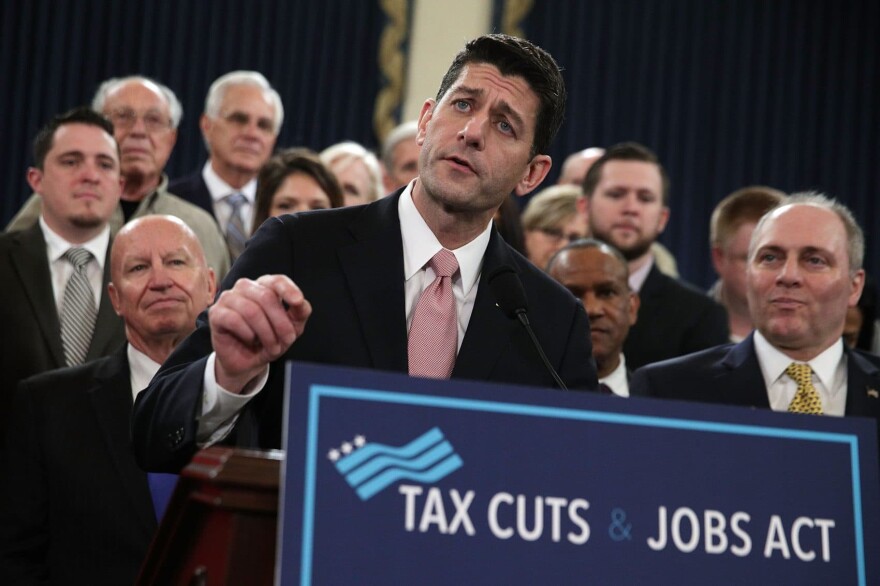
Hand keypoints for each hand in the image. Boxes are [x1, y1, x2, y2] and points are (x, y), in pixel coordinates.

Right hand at [208, 275, 311, 392]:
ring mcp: (228, 298)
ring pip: (251, 310)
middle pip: (266, 297)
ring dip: (265, 333)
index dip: (288, 289)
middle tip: (287, 340)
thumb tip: (301, 302)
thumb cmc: (269, 339)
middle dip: (280, 323)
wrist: (248, 362)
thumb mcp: (291, 328)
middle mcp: (245, 287)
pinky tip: (251, 339)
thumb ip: (299, 313)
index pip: (277, 280)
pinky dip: (247, 333)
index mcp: (264, 286)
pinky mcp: (216, 313)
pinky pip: (234, 319)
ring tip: (270, 346)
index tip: (298, 301)